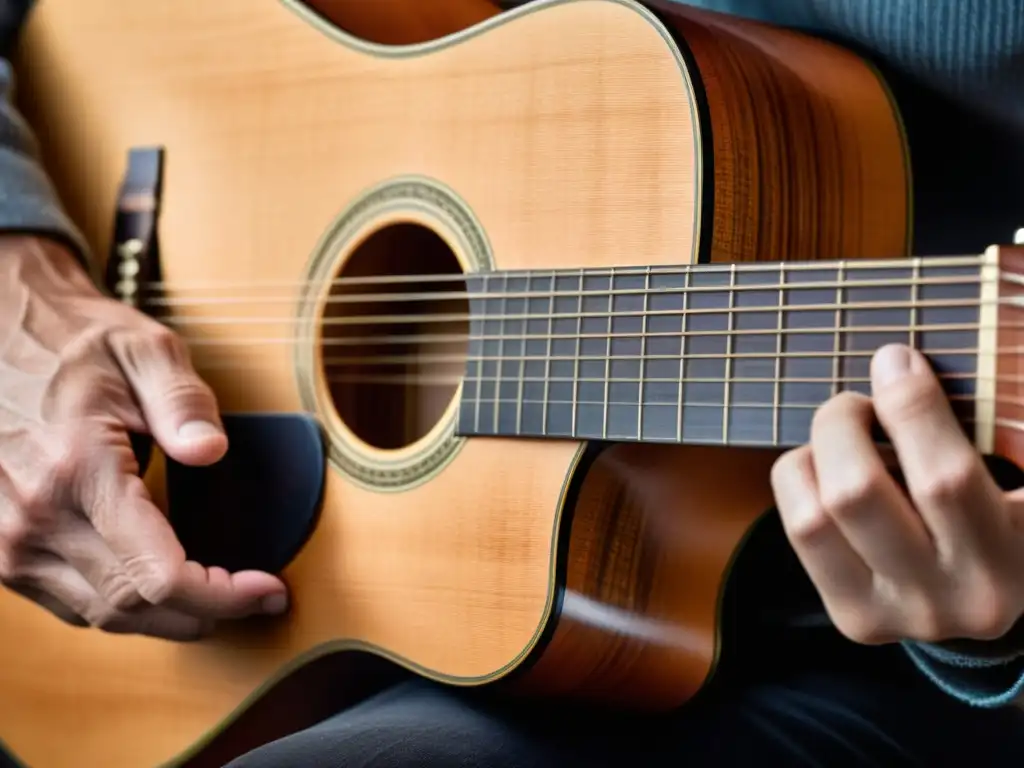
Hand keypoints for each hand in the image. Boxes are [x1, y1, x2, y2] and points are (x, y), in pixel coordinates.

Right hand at [0, 236, 287, 639]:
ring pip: (100, 615)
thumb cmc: (71, 339)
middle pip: (134, 607)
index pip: (160, 575)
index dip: (223, 597)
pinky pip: (68, 603)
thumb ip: (182, 401)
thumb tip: (212, 452)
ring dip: (165, 617)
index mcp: (77, 470)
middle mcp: (34, 518)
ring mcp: (8, 541)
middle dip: (206, 613)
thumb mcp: (143, 348)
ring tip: (219, 595)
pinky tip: (161, 584)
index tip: (269, 591)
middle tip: (259, 597)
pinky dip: (123, 605)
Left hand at [771, 343, 1023, 645]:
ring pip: (815, 517)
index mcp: (1019, 554)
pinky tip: (829, 470)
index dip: (911, 408)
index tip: (897, 359)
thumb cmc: (1002, 508)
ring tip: (844, 435)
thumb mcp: (1015, 477)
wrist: (987, 598)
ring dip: (816, 454)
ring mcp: (904, 616)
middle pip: (857, 492)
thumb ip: (997, 427)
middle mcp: (964, 596)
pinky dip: (801, 480)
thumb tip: (902, 362)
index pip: (946, 479)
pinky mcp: (856, 619)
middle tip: (858, 402)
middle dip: (843, 423)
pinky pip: (801, 530)